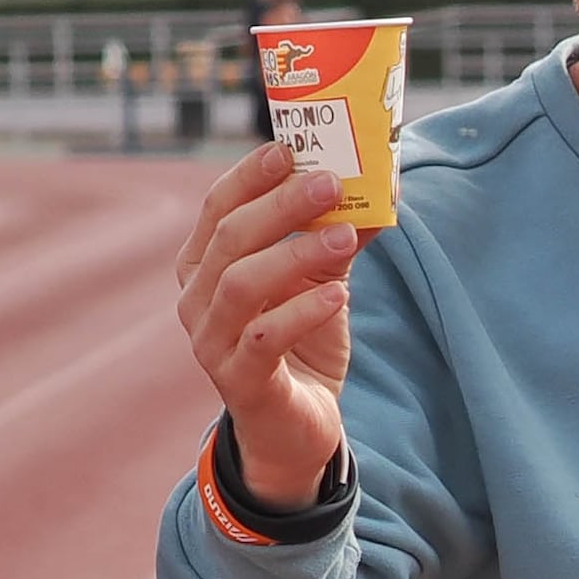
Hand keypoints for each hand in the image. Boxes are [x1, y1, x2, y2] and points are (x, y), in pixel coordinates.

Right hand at [176, 141, 357, 510]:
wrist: (294, 429)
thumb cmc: (300, 345)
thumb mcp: (321, 284)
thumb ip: (337, 240)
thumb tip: (382, 192)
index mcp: (205, 266)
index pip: (218, 208)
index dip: (249, 176)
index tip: (288, 148)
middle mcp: (196, 301)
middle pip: (230, 238)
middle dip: (280, 205)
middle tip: (328, 182)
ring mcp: (210, 343)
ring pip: (242, 285)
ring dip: (295, 254)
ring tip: (344, 236)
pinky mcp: (238, 382)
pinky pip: (262, 339)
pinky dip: (301, 313)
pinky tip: (339, 296)